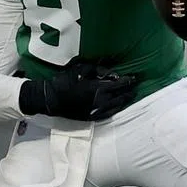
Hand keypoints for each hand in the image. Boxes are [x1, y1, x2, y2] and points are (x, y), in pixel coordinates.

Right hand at [18, 62, 137, 119]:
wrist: (51, 99)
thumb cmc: (65, 81)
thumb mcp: (81, 69)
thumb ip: (99, 70)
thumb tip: (114, 74)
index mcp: (98, 87)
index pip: (118, 84)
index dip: (128, 81)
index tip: (134, 78)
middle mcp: (100, 101)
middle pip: (120, 96)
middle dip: (128, 91)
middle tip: (135, 87)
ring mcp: (96, 111)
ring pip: (116, 106)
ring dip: (124, 100)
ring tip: (130, 96)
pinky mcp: (92, 117)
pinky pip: (108, 114)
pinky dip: (116, 109)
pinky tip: (118, 106)